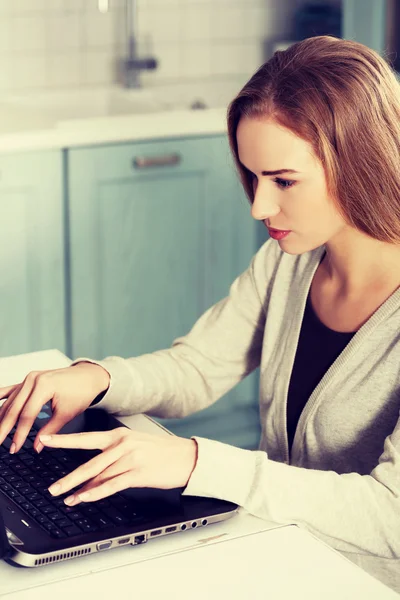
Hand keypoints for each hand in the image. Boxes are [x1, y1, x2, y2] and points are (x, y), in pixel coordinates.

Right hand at [0, 362, 109, 453]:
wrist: (89, 376)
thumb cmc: (81, 393)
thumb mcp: (67, 413)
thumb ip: (50, 431)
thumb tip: (36, 448)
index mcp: (43, 386)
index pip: (27, 415)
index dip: (20, 434)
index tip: (14, 449)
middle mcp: (32, 380)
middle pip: (13, 408)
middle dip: (4, 429)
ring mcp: (28, 378)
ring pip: (10, 401)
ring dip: (1, 418)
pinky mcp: (28, 380)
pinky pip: (10, 391)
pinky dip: (0, 400)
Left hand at [40, 428, 197, 505]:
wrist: (187, 456)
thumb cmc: (162, 452)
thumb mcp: (136, 444)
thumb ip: (114, 453)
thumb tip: (93, 471)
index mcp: (120, 435)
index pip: (86, 437)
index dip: (64, 440)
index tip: (46, 439)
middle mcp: (123, 444)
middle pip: (89, 461)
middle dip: (68, 476)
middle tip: (52, 487)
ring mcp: (131, 458)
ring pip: (98, 475)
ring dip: (80, 489)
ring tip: (66, 498)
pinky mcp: (139, 473)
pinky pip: (113, 485)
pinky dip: (97, 493)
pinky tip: (86, 499)